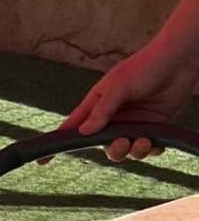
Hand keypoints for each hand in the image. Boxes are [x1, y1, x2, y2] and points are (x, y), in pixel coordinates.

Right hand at [52, 38, 198, 161]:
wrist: (179, 60)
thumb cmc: (144, 67)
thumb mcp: (118, 86)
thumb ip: (102, 110)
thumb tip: (84, 134)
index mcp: (97, 107)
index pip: (72, 129)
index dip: (57, 145)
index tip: (41, 160)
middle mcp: (112, 119)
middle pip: (102, 147)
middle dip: (112, 150)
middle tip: (121, 143)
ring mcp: (133, 124)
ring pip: (125, 150)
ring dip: (133, 151)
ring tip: (143, 140)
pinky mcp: (153, 128)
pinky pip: (147, 149)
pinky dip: (150, 149)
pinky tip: (154, 140)